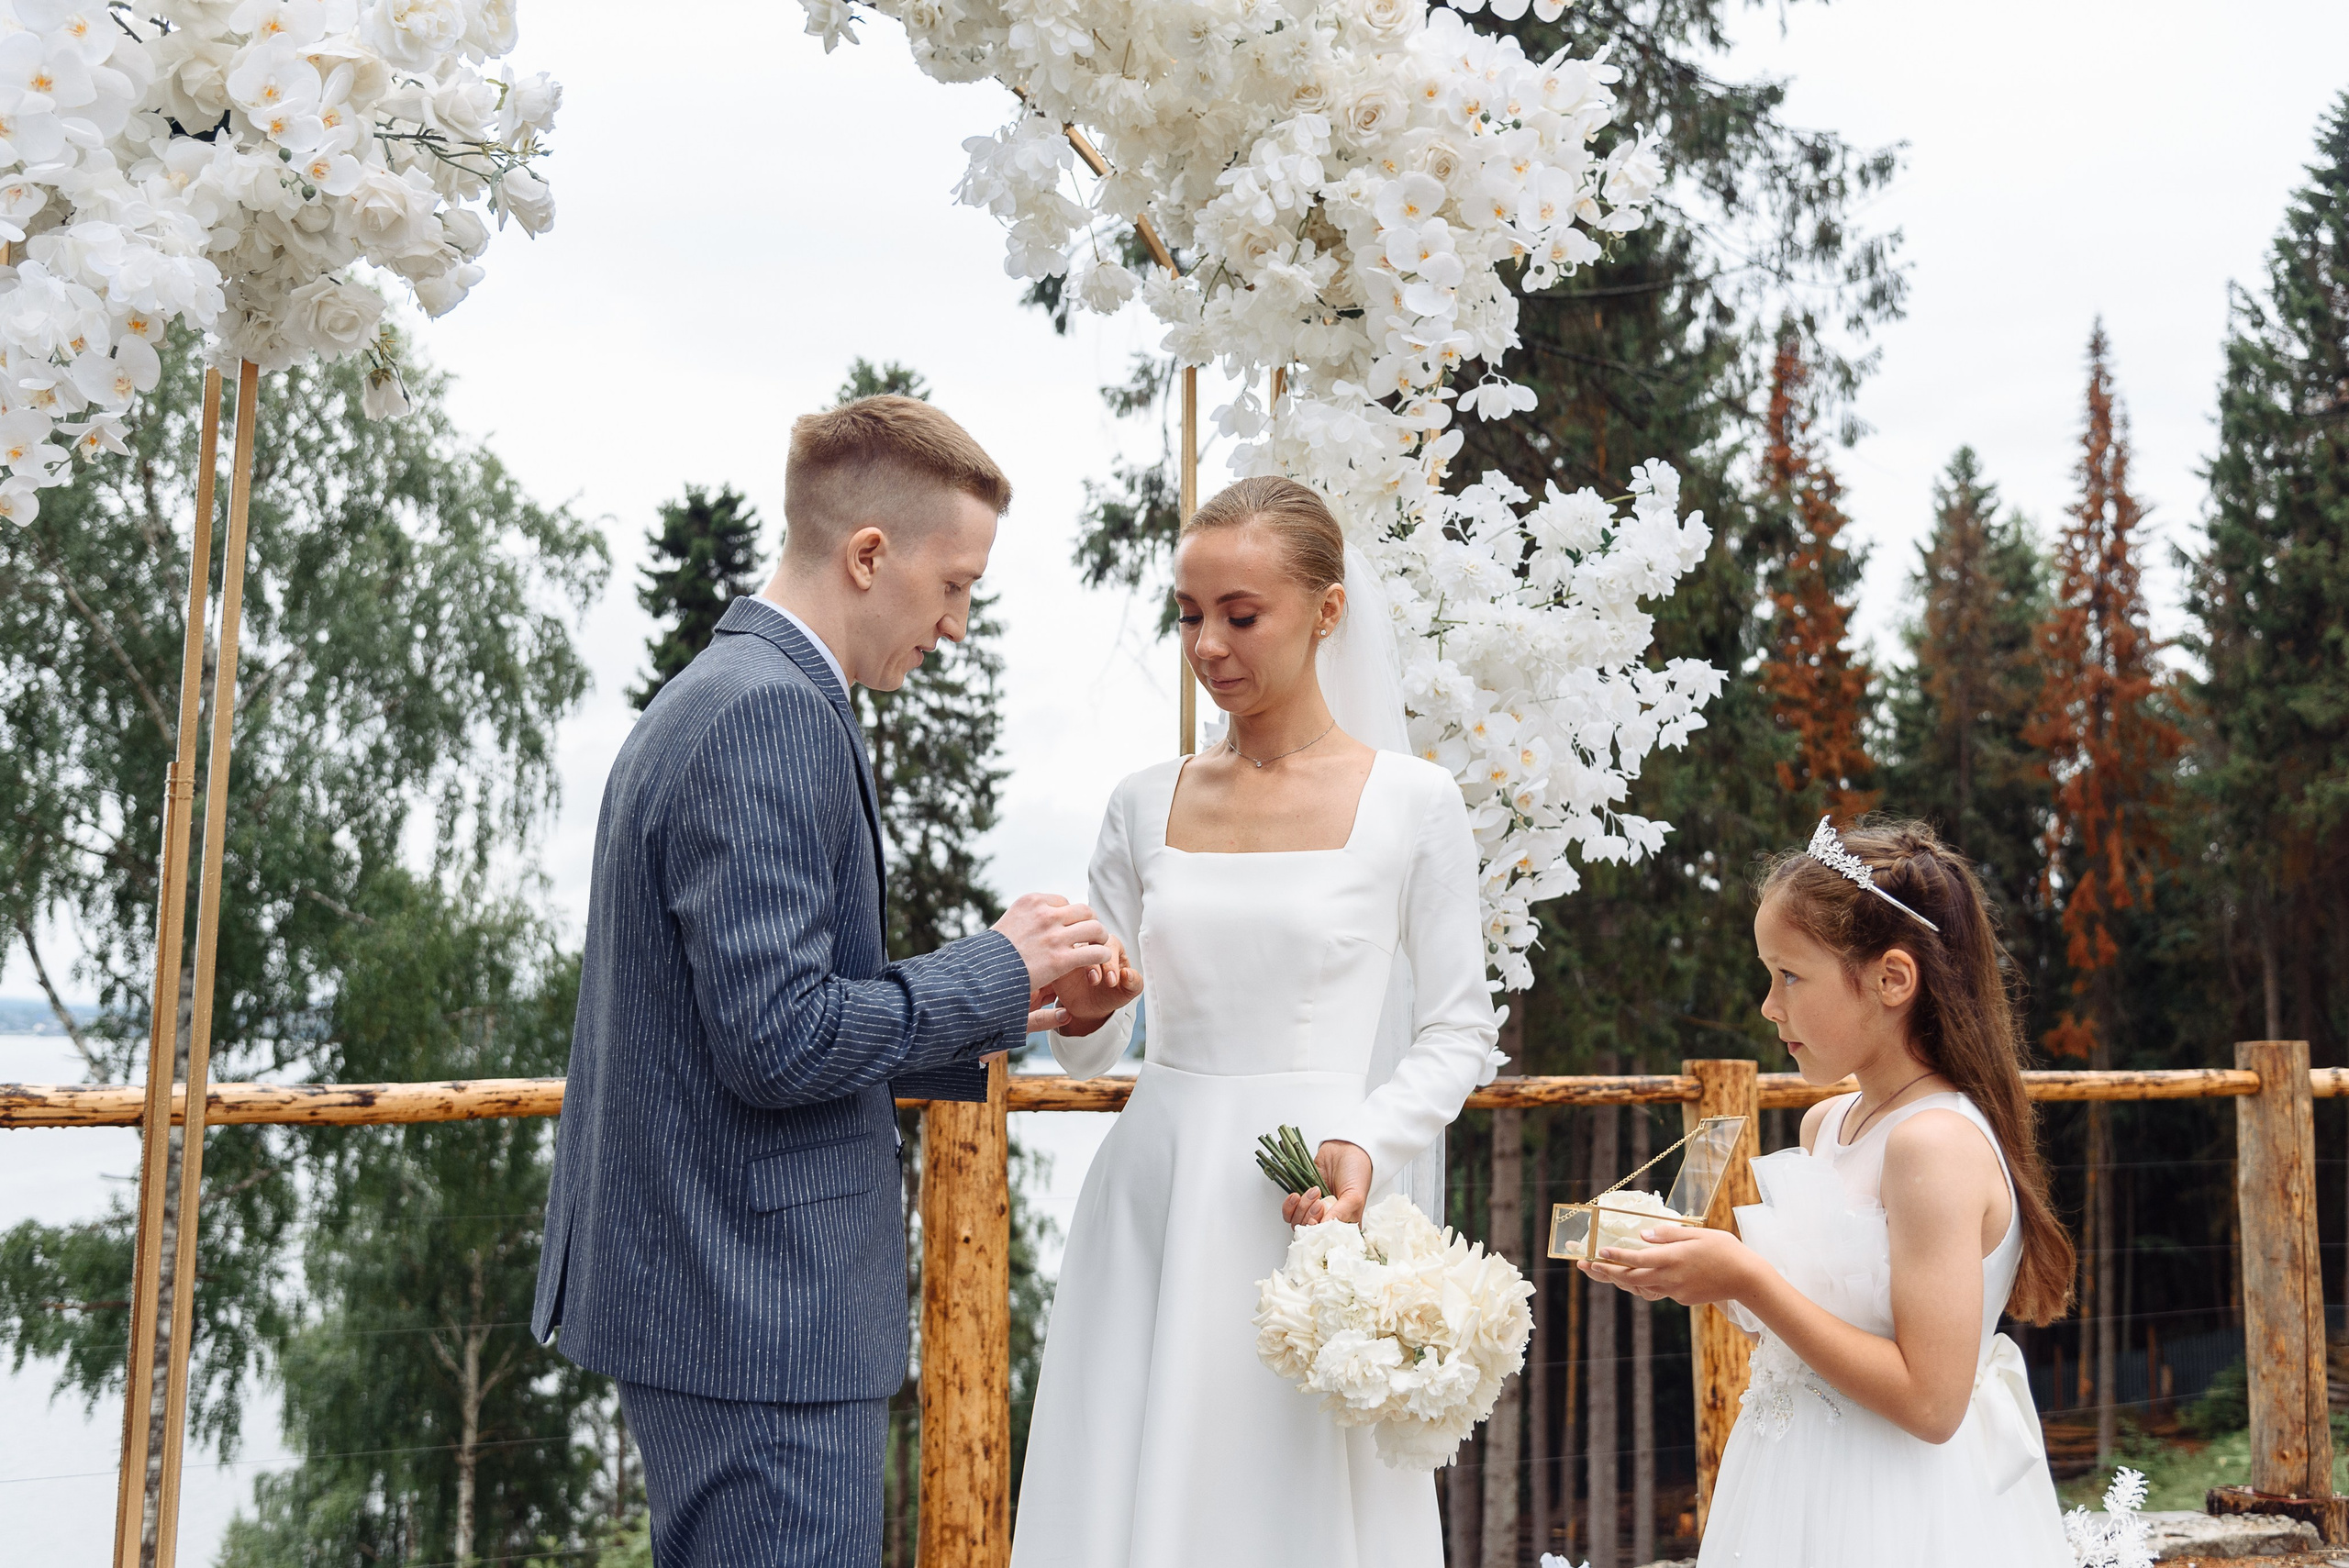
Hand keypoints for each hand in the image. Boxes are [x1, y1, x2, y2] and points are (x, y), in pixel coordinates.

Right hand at [993, 893, 1112, 992]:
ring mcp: (1054, 936)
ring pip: (1095, 928)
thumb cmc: (993, 955)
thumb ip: (1029, 918)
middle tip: (1092, 935)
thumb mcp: (1009, 923)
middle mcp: (1045, 914)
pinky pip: (1095, 951)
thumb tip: (1045, 916)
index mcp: (1032, 902)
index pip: (1064, 902)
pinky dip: (1103, 955)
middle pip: (1084, 911)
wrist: (982, 977)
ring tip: (1099, 946)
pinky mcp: (1061, 959)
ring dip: (1100, 937)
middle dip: (1091, 922)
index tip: (1068, 930)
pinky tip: (1101, 960)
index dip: (1069, 917)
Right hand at [1049, 936, 1141, 1036]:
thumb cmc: (1109, 995)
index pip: (1110, 946)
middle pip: (1091, 943)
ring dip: (1079, 962)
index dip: (1112, 963)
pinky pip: (1056, 957)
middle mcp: (1092, 944)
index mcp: (1111, 946)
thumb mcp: (1127, 992)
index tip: (1112, 982)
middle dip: (1095, 962)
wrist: (1089, 1009)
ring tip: (1088, 981)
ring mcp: (1074, 951)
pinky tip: (1065, 976)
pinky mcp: (1059, 959)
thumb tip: (1129, 974)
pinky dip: (1059, 965)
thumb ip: (1134, 983)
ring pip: (1073, 948)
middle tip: (1096, 981)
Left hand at [1280, 1140, 1371, 1225]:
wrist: (1344, 1148)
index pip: (1326, 1240)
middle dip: (1310, 1216)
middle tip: (1319, 1202)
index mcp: (1344, 1224)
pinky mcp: (1302, 1199)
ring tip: (1314, 1191)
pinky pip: (1288, 1212)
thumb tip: (1323, 1228)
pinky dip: (1289, 1206)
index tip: (1317, 1222)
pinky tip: (1296, 1196)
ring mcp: (1313, 1210)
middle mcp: (1328, 1220)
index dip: (1318, 1234)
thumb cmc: (1356, 1172)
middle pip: (1308, 1233)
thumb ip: (1340, 1214)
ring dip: (1302, 1207)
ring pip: (1297, 1222)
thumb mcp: (1354, 1197)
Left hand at [1578, 1222, 1757, 1305]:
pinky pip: (1658, 1292)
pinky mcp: (1683, 1299)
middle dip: (1606, 1272)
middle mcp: (1670, 1278)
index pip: (1636, 1258)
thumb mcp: (1697, 1233)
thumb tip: (1644, 1235)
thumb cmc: (1725, 1250)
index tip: (1598, 1252)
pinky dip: (1644, 1284)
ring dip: (1622, 1280)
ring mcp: (1676, 1291)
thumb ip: (1669, 1234)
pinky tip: (1638, 1277)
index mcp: (1672, 1259)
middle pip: (1631, 1277)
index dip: (1615, 1256)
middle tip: (1586, 1265)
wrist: (1747, 1279)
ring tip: (1602, 1271)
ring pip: (1641, 1287)